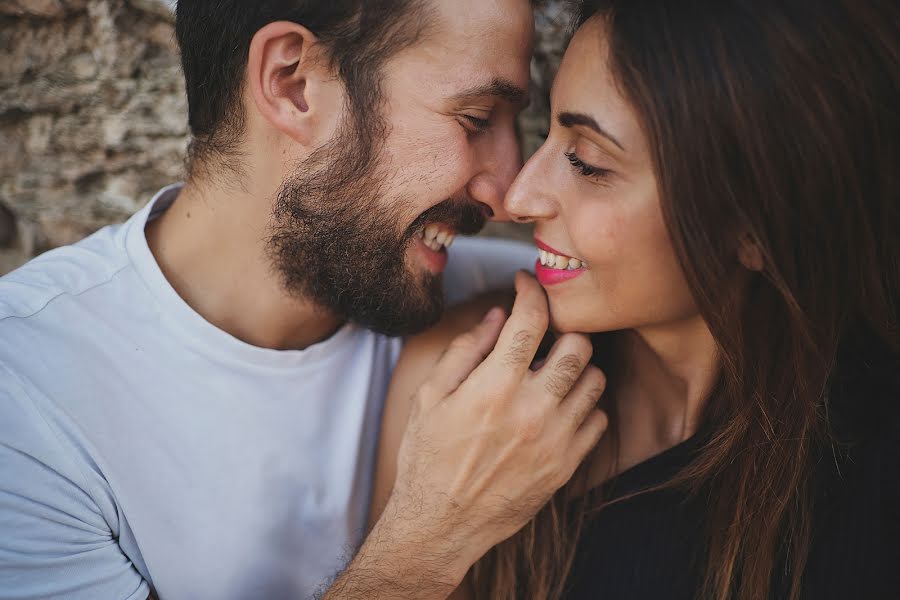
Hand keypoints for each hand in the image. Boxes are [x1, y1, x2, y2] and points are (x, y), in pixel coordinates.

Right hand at [384, 271, 607, 583]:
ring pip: (595, 380)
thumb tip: (497, 316)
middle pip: (578, 345)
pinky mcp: (567, 465)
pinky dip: (583, 405)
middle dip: (563, 330)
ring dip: (577, 368)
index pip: (530, 320)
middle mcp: (532, 409)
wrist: (440, 525)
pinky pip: (598, 419)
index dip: (531, 290)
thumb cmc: (427, 457)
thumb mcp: (430, 397)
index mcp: (493, 386)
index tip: (526, 283)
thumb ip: (464, 351)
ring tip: (552, 373)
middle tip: (544, 336)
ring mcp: (555, 439)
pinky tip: (558, 408)